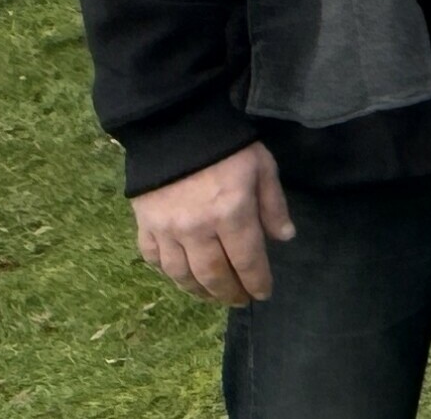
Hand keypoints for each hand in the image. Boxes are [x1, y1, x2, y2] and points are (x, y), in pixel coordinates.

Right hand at [131, 142, 290, 305]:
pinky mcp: (145, 225)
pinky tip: (180, 276)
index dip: (256, 282)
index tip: (263, 294)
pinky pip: (154, 259)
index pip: (247, 261)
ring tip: (213, 296)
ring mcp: (167, 230)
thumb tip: (285, 238)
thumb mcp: (263, 168)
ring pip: (182, 274)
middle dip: (229, 293)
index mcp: (231, 214)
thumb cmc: (228, 147)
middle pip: (213, 274)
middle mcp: (197, 229)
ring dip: (199, 291)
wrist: (176, 128)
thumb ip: (273, 205)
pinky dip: (168, 273)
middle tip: (239, 301)